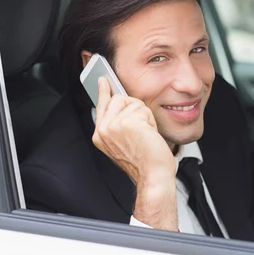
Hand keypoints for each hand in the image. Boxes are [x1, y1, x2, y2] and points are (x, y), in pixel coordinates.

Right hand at [93, 77, 177, 230]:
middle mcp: (103, 130)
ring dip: (144, 116)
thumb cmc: (144, 161)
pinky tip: (149, 135)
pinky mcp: (127, 122)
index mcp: (100, 135)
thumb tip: (120, 100)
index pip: (101, 106)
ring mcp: (113, 125)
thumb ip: (118, 123)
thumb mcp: (124, 141)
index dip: (103, 91)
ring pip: (133, 102)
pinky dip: (150, 120)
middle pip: (119, 99)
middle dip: (135, 110)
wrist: (153, 174)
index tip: (102, 80)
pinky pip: (142, 108)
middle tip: (141, 131)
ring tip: (145, 135)